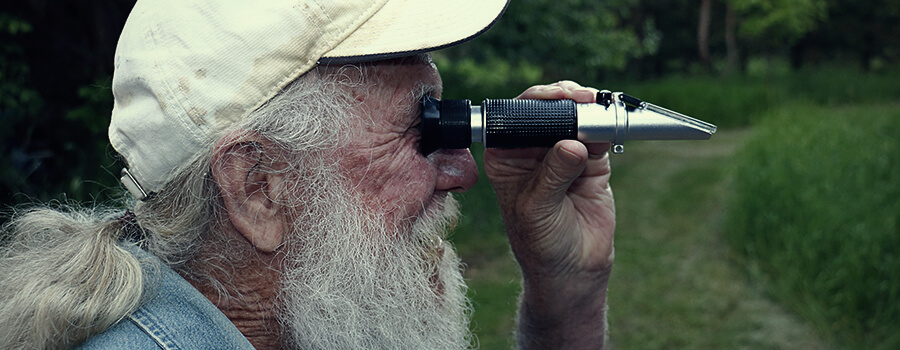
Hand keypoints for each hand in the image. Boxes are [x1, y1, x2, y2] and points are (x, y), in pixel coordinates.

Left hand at [484, 80, 614, 347]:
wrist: (573, 270)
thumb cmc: (541, 243)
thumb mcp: (538, 209)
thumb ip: (553, 175)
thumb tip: (572, 144)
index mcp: (505, 155)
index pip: (514, 115)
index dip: (535, 101)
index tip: (557, 99)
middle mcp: (531, 149)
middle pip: (547, 109)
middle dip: (565, 100)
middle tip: (583, 100)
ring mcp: (562, 152)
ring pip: (575, 117)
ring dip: (587, 111)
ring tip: (597, 113)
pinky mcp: (591, 161)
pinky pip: (599, 135)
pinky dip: (605, 128)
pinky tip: (607, 130)